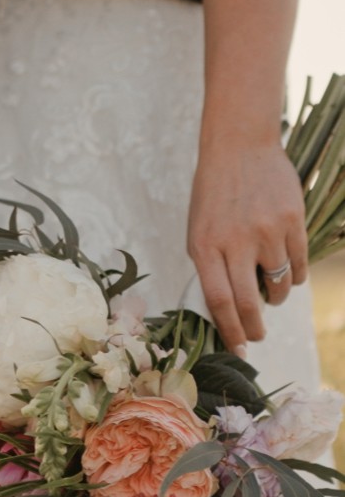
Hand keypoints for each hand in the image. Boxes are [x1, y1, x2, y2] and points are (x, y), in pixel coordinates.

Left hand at [187, 138, 307, 353]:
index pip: (218, 302)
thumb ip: (209, 268)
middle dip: (253, 328)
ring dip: (275, 298)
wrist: (239, 147)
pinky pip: (297, 265)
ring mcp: (266, 230)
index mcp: (204, 246)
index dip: (229, 331)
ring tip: (269, 292)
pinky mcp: (291, 220)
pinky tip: (286, 273)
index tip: (237, 349)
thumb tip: (225, 311)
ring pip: (278, 286)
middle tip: (257, 336)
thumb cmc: (214, 195)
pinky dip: (293, 277)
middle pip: (247, 302)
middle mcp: (235, 241)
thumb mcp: (198, 231)